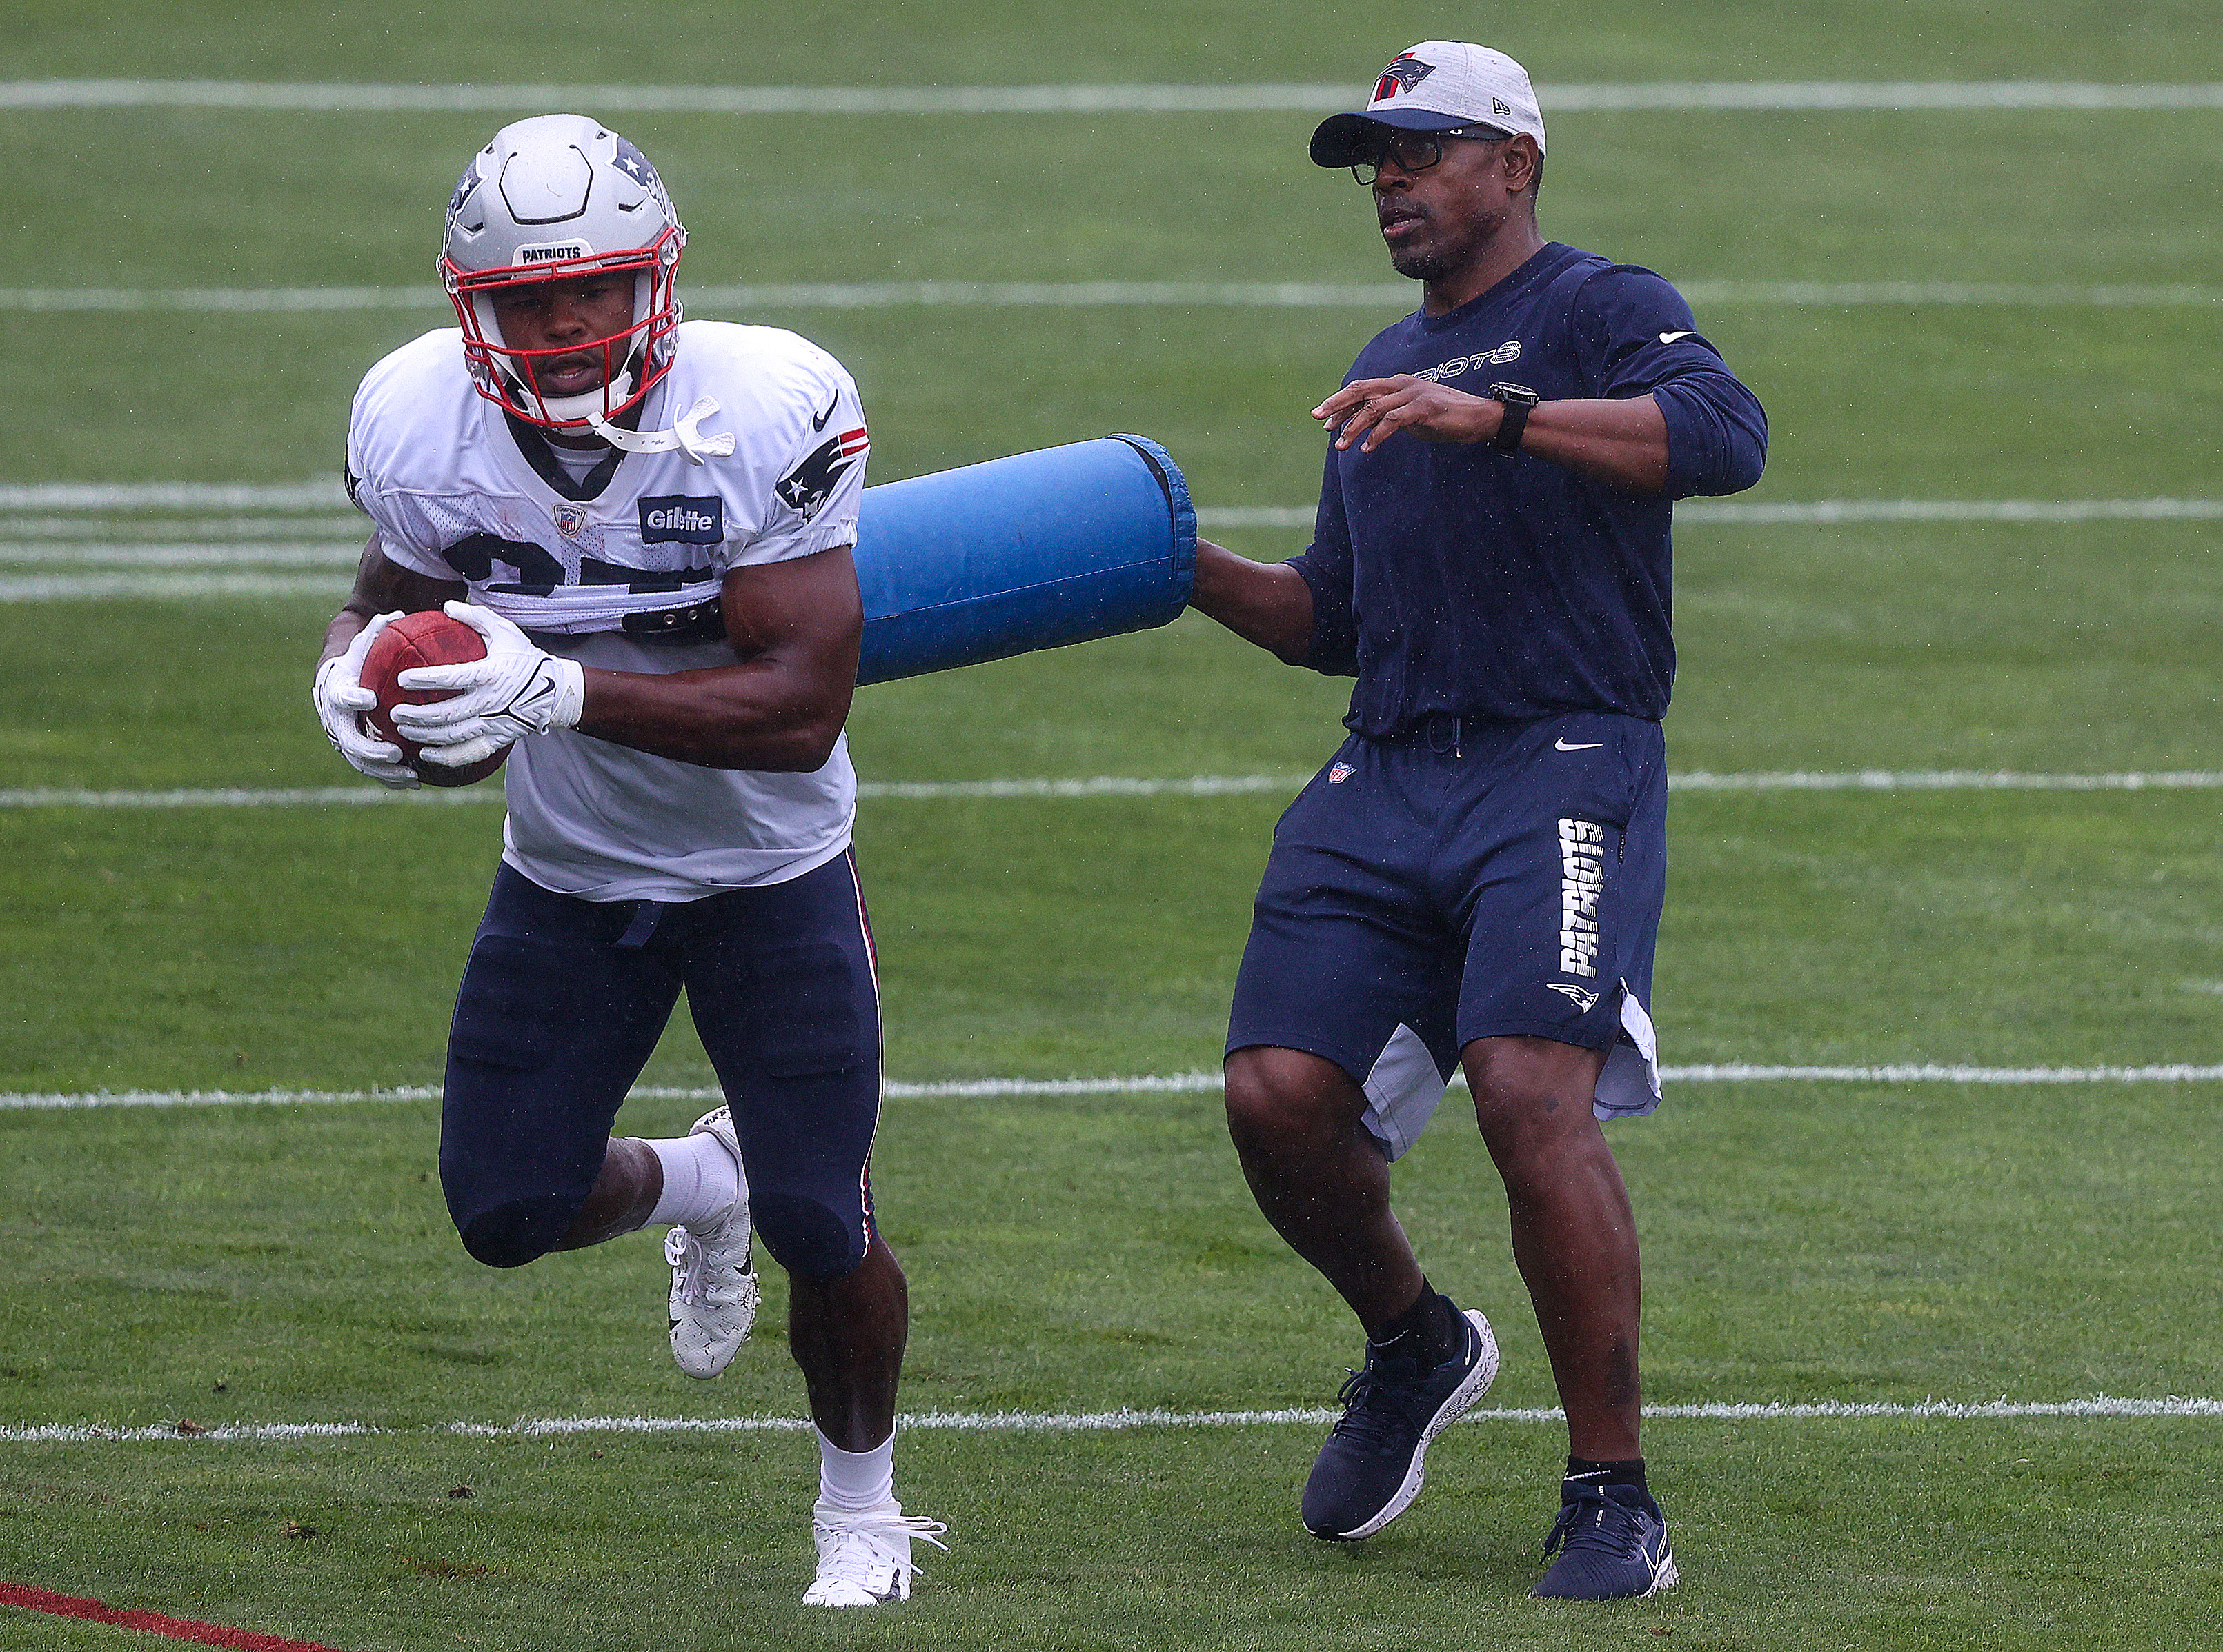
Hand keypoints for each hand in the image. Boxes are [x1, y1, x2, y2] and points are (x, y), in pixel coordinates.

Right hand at [312, 612, 418, 788]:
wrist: (336, 685)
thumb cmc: (355, 664)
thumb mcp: (361, 647)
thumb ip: (375, 632)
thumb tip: (396, 613)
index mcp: (337, 693)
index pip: (342, 696)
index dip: (353, 698)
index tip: (369, 699)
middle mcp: (337, 720)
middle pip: (349, 741)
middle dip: (370, 749)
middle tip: (394, 752)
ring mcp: (345, 740)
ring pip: (361, 762)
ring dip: (384, 772)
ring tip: (410, 773)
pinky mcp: (356, 753)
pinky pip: (372, 771)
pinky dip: (390, 779)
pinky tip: (416, 782)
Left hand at [391, 601, 585, 769]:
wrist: (556, 691)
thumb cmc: (526, 658)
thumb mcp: (505, 631)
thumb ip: (475, 617)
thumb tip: (446, 607)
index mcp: (490, 673)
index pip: (451, 678)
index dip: (425, 680)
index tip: (403, 680)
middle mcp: (491, 702)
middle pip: (447, 714)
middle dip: (416, 716)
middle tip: (394, 712)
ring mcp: (495, 723)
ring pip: (453, 736)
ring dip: (425, 735)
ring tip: (403, 730)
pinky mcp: (498, 739)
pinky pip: (468, 753)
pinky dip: (445, 757)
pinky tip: (425, 754)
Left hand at [1313, 375, 1498, 452]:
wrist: (1478, 417)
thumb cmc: (1444, 418)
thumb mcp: (1410, 416)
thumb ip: (1388, 416)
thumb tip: (1365, 425)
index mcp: (1398, 384)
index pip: (1362, 389)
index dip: (1340, 402)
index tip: (1322, 418)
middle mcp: (1402, 384)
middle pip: (1361, 390)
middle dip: (1337, 404)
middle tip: (1318, 418)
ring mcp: (1413, 395)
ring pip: (1374, 408)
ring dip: (1354, 427)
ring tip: (1341, 445)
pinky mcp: (1424, 408)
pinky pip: (1393, 421)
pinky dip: (1377, 435)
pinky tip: (1366, 448)